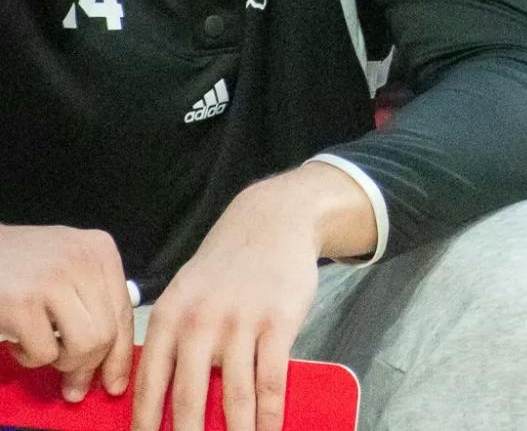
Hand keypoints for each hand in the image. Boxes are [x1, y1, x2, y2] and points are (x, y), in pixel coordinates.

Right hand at [0, 224, 132, 402]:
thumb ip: (92, 296)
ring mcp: (54, 281)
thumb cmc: (18, 263)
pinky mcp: (22, 304)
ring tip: (40, 348)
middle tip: (72, 387)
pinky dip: (29, 358)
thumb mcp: (66, 263)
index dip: (120, 355)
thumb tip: (112, 353)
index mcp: (100, 250)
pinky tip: (17, 340)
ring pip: (85, 346)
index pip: (124, 312)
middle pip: (108, 334)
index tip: (114, 384)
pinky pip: (44, 352)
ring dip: (61, 361)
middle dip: (89, 367)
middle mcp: (84, 261)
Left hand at [131, 164, 365, 430]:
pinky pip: (271, 379)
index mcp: (168, 317)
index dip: (145, 422)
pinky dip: (270, 413)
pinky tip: (269, 430)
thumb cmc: (225, 265)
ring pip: (235, 394)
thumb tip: (155, 393)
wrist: (272, 221)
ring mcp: (240, 323)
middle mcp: (199, 322)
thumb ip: (170, 336)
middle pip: (189, 397)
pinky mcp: (278, 322)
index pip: (150, 383)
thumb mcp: (184, 292)